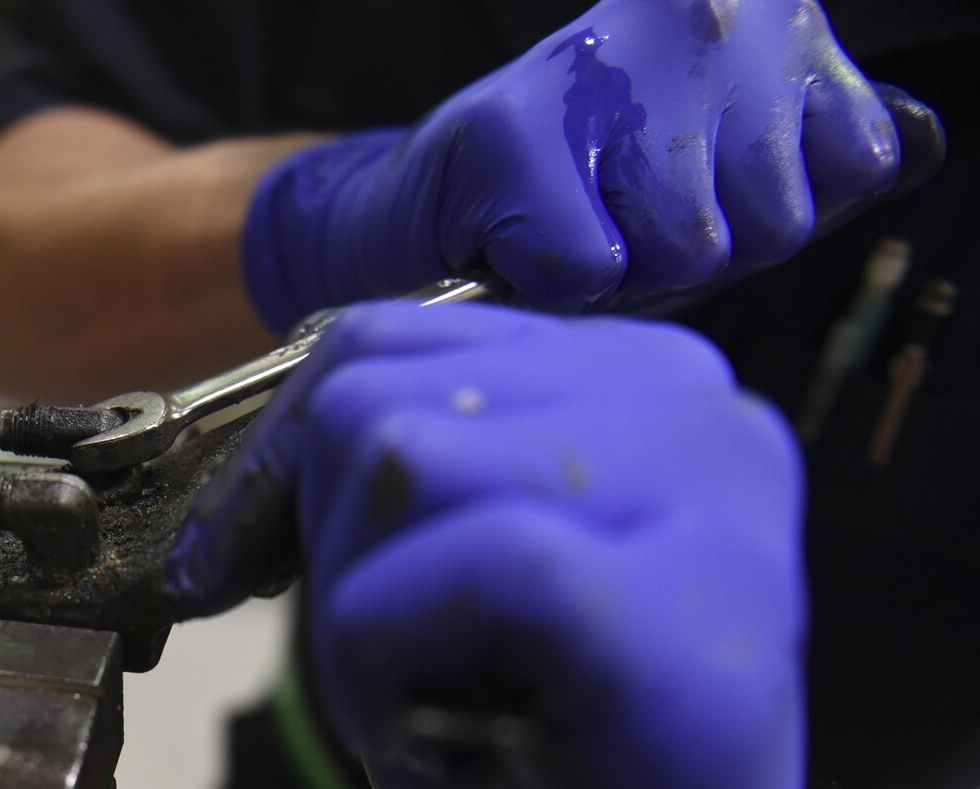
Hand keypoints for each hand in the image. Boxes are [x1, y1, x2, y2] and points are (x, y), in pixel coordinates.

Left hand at [166, 303, 902, 788]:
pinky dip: (386, 664)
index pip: (388, 338)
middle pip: (376, 388)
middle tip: (379, 670)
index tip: (242, 566)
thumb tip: (255, 434)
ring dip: (353, 615)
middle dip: (317, 543)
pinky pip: (462, 560)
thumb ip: (387, 475)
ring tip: (425, 708)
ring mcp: (714, 505)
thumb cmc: (540, 779)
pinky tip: (440, 738)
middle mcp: (700, 414)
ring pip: (406, 457)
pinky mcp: (689, 612)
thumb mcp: (436, 588)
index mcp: (640, 387)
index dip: (279, 462)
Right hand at [243, 0, 905, 329]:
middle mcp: (696, 17)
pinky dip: (560, 288)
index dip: (773, 211)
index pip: (853, 159)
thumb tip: (841, 191)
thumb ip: (789, 161)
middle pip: (773, 223)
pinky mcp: (517, 138)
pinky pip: (596, 271)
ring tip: (579, 230)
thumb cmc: (563, 198)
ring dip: (631, 276)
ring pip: (692, 250)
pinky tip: (526, 242)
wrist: (406, 211)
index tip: (701, 190)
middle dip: (697, 256)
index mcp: (759, 12)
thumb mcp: (708, 152)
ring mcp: (606, 73)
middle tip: (624, 222)